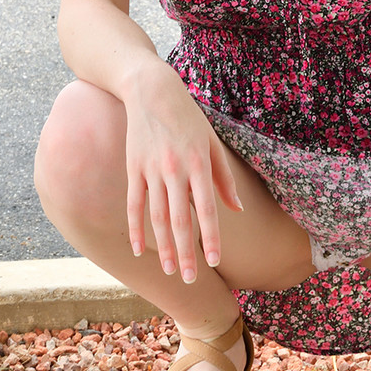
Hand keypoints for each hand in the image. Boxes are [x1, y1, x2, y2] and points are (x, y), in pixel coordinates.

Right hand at [123, 64, 241, 281]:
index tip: (216, 261)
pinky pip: (134, 205)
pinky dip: (137, 228)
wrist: (151, 91)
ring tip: (171, 271)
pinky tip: (140, 250)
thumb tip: (237, 210)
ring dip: (164, 247)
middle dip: (187, 252)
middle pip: (180, 219)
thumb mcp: (213, 142)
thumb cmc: (189, 117)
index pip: (207, 208)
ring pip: (157, 217)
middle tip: (193, 279)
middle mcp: (175, 169)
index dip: (211, 236)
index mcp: (199, 163)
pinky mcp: (133, 168)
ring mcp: (151, 170)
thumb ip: (224, 178)